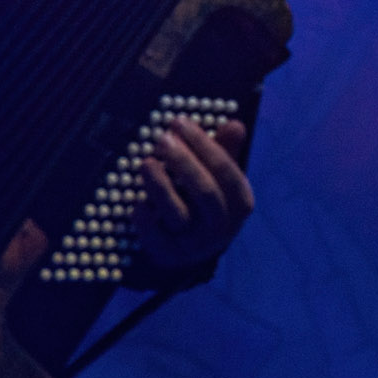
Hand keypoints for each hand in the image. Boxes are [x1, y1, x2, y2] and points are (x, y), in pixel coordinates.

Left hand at [131, 116, 254, 270]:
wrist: (189, 248)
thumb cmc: (202, 201)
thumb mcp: (216, 177)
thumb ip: (224, 151)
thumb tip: (235, 124)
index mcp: (239, 203)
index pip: (227, 173)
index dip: (204, 146)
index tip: (179, 123)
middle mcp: (222, 226)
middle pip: (206, 194)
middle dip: (183, 163)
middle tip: (162, 139)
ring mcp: (196, 243)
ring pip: (179, 215)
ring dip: (161, 186)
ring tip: (146, 163)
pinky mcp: (171, 255)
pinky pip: (156, 238)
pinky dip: (146, 220)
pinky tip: (138, 203)